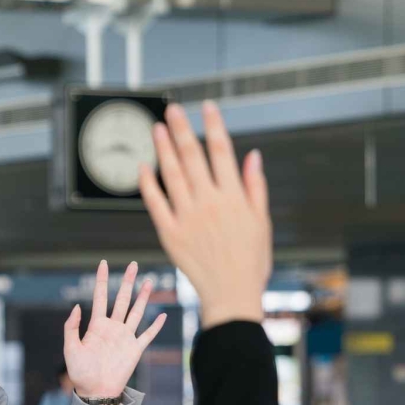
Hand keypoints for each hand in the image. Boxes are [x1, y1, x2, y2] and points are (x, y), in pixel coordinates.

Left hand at [64, 260, 166, 398]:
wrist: (96, 391)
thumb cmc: (80, 372)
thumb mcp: (70, 348)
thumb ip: (72, 327)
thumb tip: (77, 306)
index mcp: (96, 326)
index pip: (100, 297)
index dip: (102, 280)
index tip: (103, 264)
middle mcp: (113, 328)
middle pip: (121, 299)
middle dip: (127, 282)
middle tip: (133, 265)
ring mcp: (125, 337)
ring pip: (136, 312)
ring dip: (143, 297)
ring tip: (148, 281)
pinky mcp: (135, 349)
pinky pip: (148, 335)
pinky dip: (156, 326)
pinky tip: (162, 316)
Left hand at [139, 101, 271, 327]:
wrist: (231, 296)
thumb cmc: (251, 262)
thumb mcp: (261, 222)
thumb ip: (254, 186)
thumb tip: (252, 155)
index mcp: (234, 198)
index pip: (222, 152)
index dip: (214, 126)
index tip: (206, 107)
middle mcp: (210, 203)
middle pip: (192, 157)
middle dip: (182, 129)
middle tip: (172, 109)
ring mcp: (188, 218)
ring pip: (172, 175)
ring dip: (163, 149)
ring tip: (156, 129)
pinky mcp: (170, 234)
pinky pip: (155, 204)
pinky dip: (148, 184)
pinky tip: (143, 167)